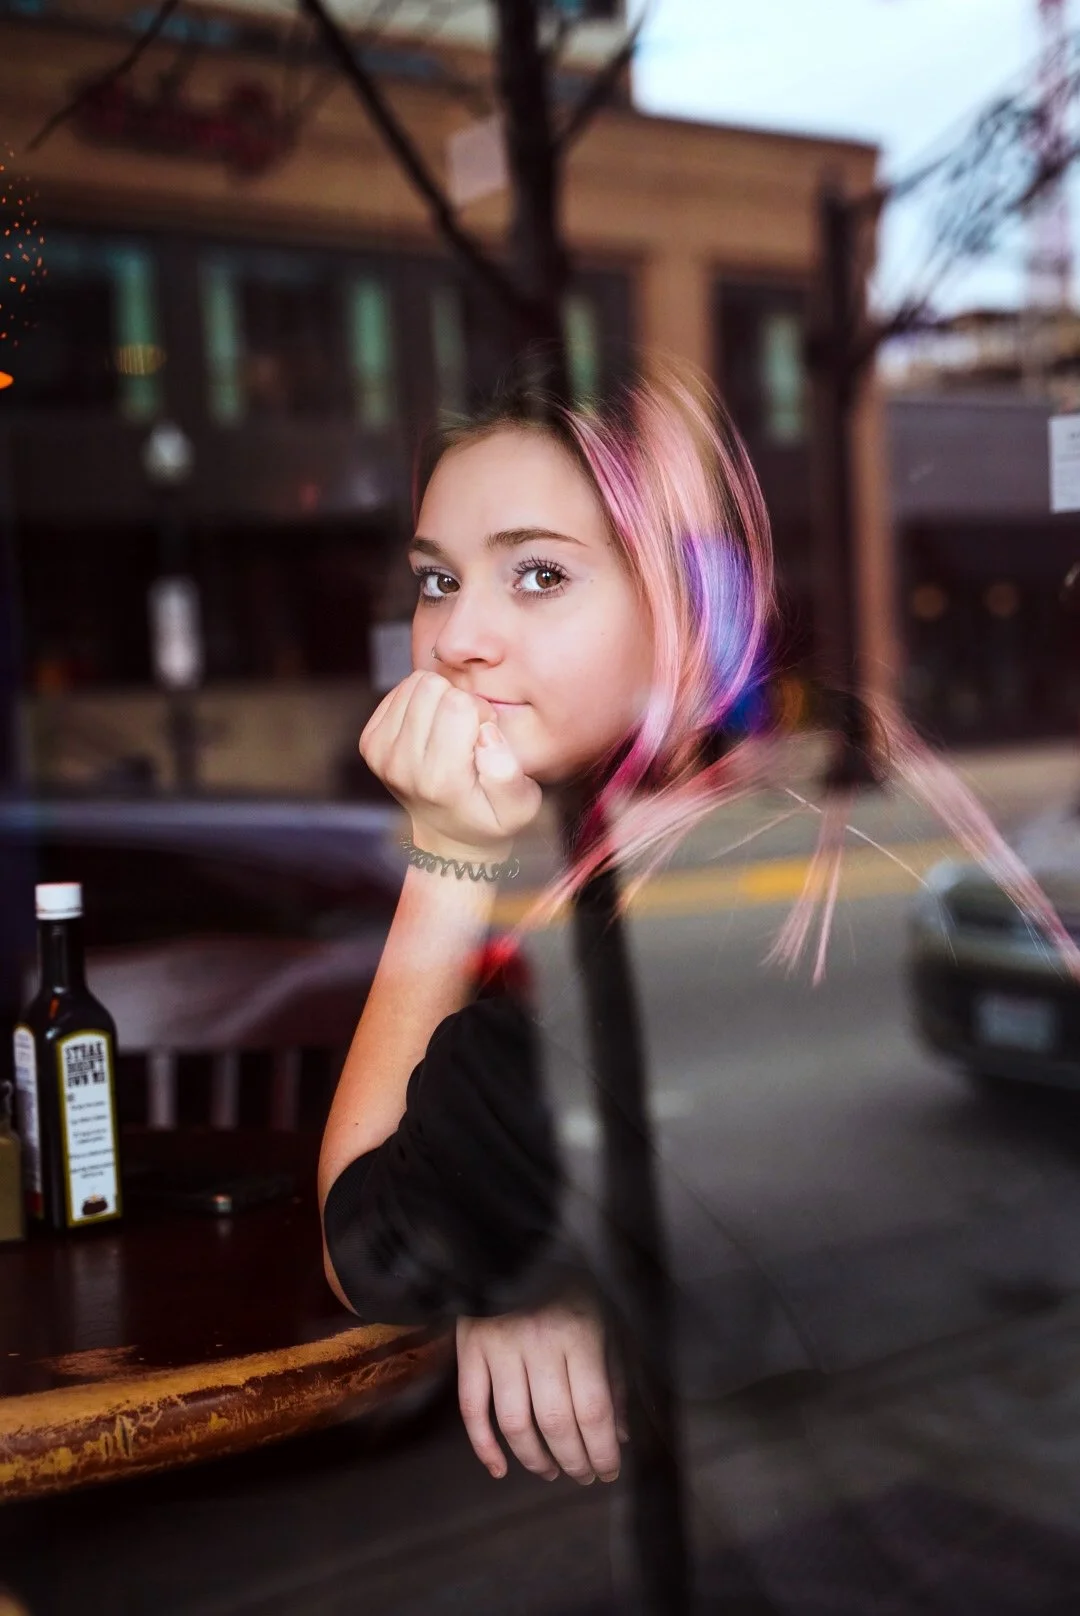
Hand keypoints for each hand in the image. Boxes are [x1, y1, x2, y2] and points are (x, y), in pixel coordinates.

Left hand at [360, 671, 542, 857]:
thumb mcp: (519, 806)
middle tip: (467, 731)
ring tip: (449, 729)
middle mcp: (402, 765)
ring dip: (438, 699)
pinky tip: (431, 727)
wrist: (448, 837)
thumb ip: (508, 773)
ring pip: (414, 684)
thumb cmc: (488, 818)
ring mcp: (380, 754)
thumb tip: (486, 733)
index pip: (458, 704)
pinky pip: (399, 692)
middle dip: (458, 700)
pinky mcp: (369, 743)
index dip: (481, 710)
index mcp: (440, 779)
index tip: (484, 736)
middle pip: (432, 688)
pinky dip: (419, 702)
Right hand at [456, 1292, 625, 1485]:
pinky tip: (500, 1469)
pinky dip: (484, 1446)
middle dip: (574, 1461)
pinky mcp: (469, 1349)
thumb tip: (618, 1433)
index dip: (602, 1452)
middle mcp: (539, 1344)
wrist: (511, 1240)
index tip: (608, 1472)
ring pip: (515, 1424)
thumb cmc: (568, 1279)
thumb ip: (613, 1374)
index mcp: (579, 1333)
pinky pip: (472, 1409)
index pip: (593, 1410)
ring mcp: (499, 1347)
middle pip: (556, 1423)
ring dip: (534, 1459)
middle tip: (584, 1476)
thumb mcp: (604, 1315)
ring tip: (551, 1471)